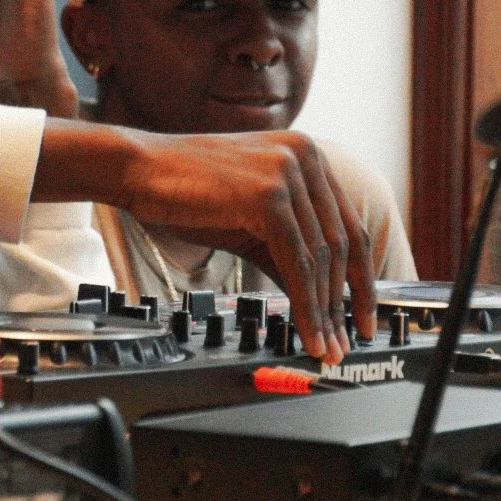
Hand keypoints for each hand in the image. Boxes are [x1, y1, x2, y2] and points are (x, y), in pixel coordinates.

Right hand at [33, 122, 376, 363]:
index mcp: (307, 156)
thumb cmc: (187, 193)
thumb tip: (318, 298)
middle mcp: (305, 157)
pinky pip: (296, 261)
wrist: (139, 170)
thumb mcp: (251, 220)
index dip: (360, 277)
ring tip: (324, 344)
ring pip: (321, 257)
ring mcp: (288, 172)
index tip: (361, 313)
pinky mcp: (269, 195)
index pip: (347, 225)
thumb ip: (288, 248)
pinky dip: (305, 302)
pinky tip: (305, 329)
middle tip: (344, 340)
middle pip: (342, 243)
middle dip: (345, 301)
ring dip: (325, 310)